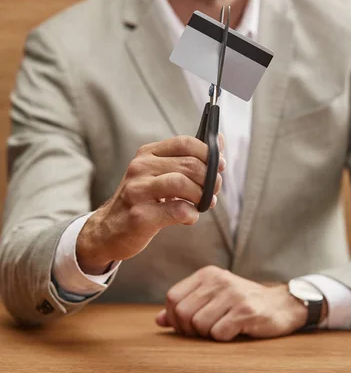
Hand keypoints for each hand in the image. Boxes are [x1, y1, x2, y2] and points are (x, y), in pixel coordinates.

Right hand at [76, 136, 224, 273]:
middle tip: (212, 192)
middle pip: (189, 164)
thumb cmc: (141, 201)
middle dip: (210, 179)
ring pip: (183, 184)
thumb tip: (220, 142)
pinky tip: (187, 217)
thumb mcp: (159, 174)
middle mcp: (140, 168)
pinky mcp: (140, 215)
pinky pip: (178, 210)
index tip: (219, 166)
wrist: (108, 230)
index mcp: (147, 154)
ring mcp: (138, 191)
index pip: (185, 143)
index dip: (209, 154)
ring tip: (202, 204)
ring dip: (201, 196)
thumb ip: (188, 159)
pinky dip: (191, 215)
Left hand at [156, 266, 307, 340]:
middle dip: (189, 330)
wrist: (282, 305)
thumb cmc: (242, 304)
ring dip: (207, 336)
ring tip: (221, 330)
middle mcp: (219, 281)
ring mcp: (233, 295)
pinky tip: (235, 332)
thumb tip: (158, 320)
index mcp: (207, 275)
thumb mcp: (213, 298)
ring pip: (199, 325)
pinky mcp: (247, 311)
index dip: (173, 318)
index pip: (172, 298)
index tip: (187, 327)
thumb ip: (186, 306)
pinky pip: (219, 333)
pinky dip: (223, 338)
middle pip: (182, 313)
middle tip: (204, 334)